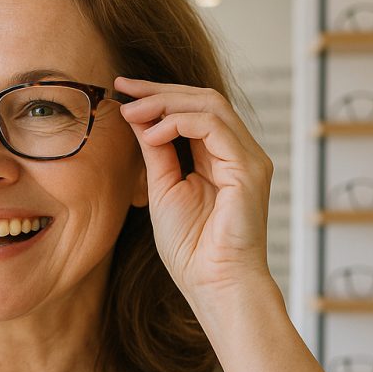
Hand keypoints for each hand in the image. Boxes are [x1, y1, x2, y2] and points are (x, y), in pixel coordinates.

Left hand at [115, 75, 274, 298]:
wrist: (214, 283)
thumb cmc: (191, 248)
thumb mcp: (163, 187)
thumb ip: (155, 150)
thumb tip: (136, 116)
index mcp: (220, 157)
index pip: (193, 110)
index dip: (158, 96)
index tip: (122, 90)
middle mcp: (239, 152)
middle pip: (203, 98)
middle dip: (160, 90)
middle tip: (123, 88)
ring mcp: (248, 158)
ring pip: (210, 104)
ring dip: (165, 102)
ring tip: (132, 112)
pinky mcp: (250, 168)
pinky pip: (213, 126)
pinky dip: (178, 123)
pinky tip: (152, 134)